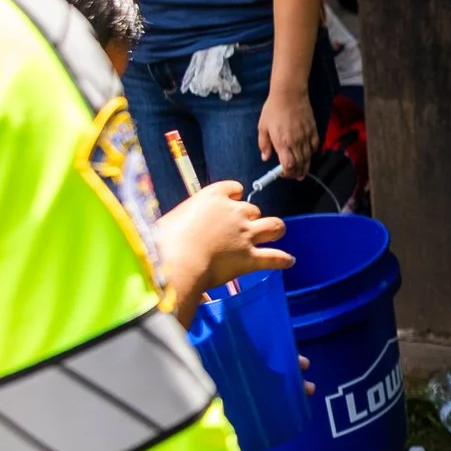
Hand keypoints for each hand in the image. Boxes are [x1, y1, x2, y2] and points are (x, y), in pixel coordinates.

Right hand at [154, 182, 289, 321]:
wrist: (174, 262)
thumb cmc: (162, 242)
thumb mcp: (169, 220)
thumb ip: (183, 219)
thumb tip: (177, 228)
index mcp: (212, 198)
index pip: (232, 188)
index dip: (234, 194)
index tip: (233, 198)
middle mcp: (234, 212)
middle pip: (253, 209)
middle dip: (250, 218)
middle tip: (242, 229)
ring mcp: (245, 234)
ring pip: (274, 226)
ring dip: (275, 229)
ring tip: (275, 233)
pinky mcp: (250, 257)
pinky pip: (274, 257)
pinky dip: (283, 259)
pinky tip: (288, 260)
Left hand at [259, 88, 320, 177]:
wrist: (290, 94)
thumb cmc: (274, 109)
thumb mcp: (262, 127)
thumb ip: (264, 144)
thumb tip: (266, 157)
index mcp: (282, 142)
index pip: (288, 165)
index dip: (286, 173)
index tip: (281, 174)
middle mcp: (296, 142)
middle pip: (300, 164)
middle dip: (297, 173)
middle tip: (294, 176)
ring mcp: (306, 136)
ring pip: (309, 157)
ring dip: (306, 166)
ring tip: (303, 172)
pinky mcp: (313, 130)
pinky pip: (315, 145)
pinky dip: (312, 152)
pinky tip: (309, 154)